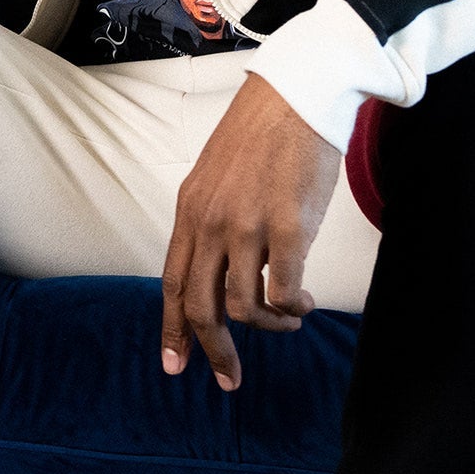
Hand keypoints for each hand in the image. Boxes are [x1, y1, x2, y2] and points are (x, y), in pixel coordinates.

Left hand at [159, 74, 341, 390]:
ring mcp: (247, 225)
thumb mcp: (217, 177)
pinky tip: (304, 303)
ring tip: (287, 319)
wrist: (297, 94)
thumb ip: (212, 220)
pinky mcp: (288, 226)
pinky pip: (283, 292)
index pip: (171, 282)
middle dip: (213, 351)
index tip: (175, 366)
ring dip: (266, 327)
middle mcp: (211, 222)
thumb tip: (218, 268)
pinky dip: (292, 309)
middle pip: (199, 306)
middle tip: (230, 379)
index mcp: (190, 210)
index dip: (171, 329)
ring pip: (242, 306)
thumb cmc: (263, 135)